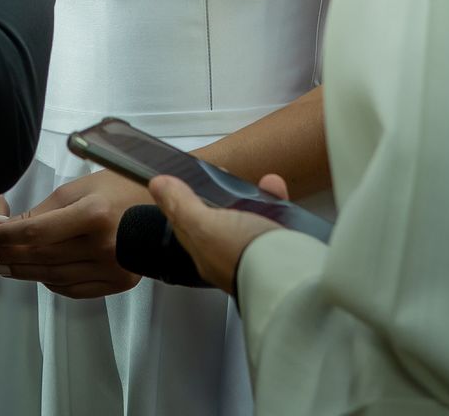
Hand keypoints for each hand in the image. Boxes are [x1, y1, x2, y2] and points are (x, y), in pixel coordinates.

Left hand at [0, 170, 147, 298]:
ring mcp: (113, 268)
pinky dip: (51, 284)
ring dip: (25, 272)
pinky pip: (74, 289)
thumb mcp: (78, 190)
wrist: (163, 207)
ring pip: (54, 277)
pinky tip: (37, 275)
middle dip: (10, 254)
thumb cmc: (120, 188)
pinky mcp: (119, 283)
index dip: (7, 235)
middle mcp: (103, 245)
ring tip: (5, 266)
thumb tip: (2, 226)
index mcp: (94, 214)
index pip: (37, 232)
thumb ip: (41, 211)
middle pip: (43, 256)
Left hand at [147, 172, 288, 296]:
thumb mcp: (204, 226)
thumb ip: (182, 206)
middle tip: (222, 175)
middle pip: (219, 220)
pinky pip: (274, 218)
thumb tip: (158, 186)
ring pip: (248, 217)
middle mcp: (229, 255)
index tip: (183, 177)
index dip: (183, 199)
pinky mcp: (281, 247)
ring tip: (255, 181)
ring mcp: (256, 251)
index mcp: (205, 253)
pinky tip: (274, 187)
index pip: (186, 224)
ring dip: (251, 195)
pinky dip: (274, 200)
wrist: (290, 274)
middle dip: (221, 194)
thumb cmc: (244, 257)